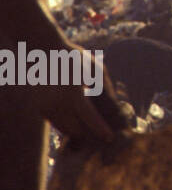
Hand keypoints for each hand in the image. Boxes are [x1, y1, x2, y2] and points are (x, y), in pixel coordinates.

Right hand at [8, 43, 127, 143]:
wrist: (43, 51)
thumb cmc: (73, 58)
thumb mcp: (95, 68)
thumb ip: (105, 86)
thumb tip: (114, 105)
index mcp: (73, 94)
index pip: (89, 118)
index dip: (100, 129)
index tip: (109, 137)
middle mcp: (56, 104)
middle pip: (74, 130)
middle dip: (88, 135)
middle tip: (101, 136)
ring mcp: (45, 108)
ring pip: (63, 129)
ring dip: (76, 131)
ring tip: (90, 131)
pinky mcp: (39, 108)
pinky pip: (55, 122)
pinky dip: (65, 124)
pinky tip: (76, 121)